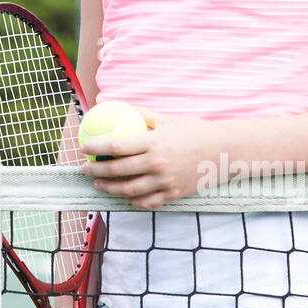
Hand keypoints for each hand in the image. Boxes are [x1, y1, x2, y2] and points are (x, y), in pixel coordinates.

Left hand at [79, 107, 216, 208]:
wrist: (223, 152)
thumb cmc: (194, 131)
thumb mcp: (167, 119)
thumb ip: (141, 114)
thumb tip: (116, 106)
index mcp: (154, 142)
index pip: (117, 146)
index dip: (96, 147)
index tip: (83, 147)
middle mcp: (158, 164)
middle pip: (118, 170)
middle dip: (96, 171)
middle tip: (85, 169)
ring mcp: (165, 181)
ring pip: (129, 190)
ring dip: (109, 188)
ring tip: (98, 184)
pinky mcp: (173, 194)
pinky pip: (147, 201)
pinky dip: (132, 200)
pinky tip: (123, 195)